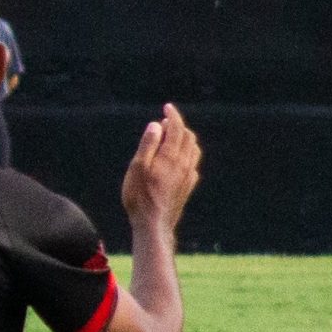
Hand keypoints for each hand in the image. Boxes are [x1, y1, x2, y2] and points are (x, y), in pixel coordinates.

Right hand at [121, 103, 199, 230]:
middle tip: (165, 122)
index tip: (167, 107)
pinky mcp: (188, 186)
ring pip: (193, 149)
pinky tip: (180, 159)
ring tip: (173, 137)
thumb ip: (148, 145)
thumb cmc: (140, 197)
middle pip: (187, 137)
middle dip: (178, 125)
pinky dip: (188, 154)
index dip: (173, 115)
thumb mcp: (137, 168)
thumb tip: (156, 125)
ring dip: (185, 139)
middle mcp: (183, 163)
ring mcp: (188, 175)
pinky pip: (193, 163)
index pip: (176, 128)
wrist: (154, 224)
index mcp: (170, 156)